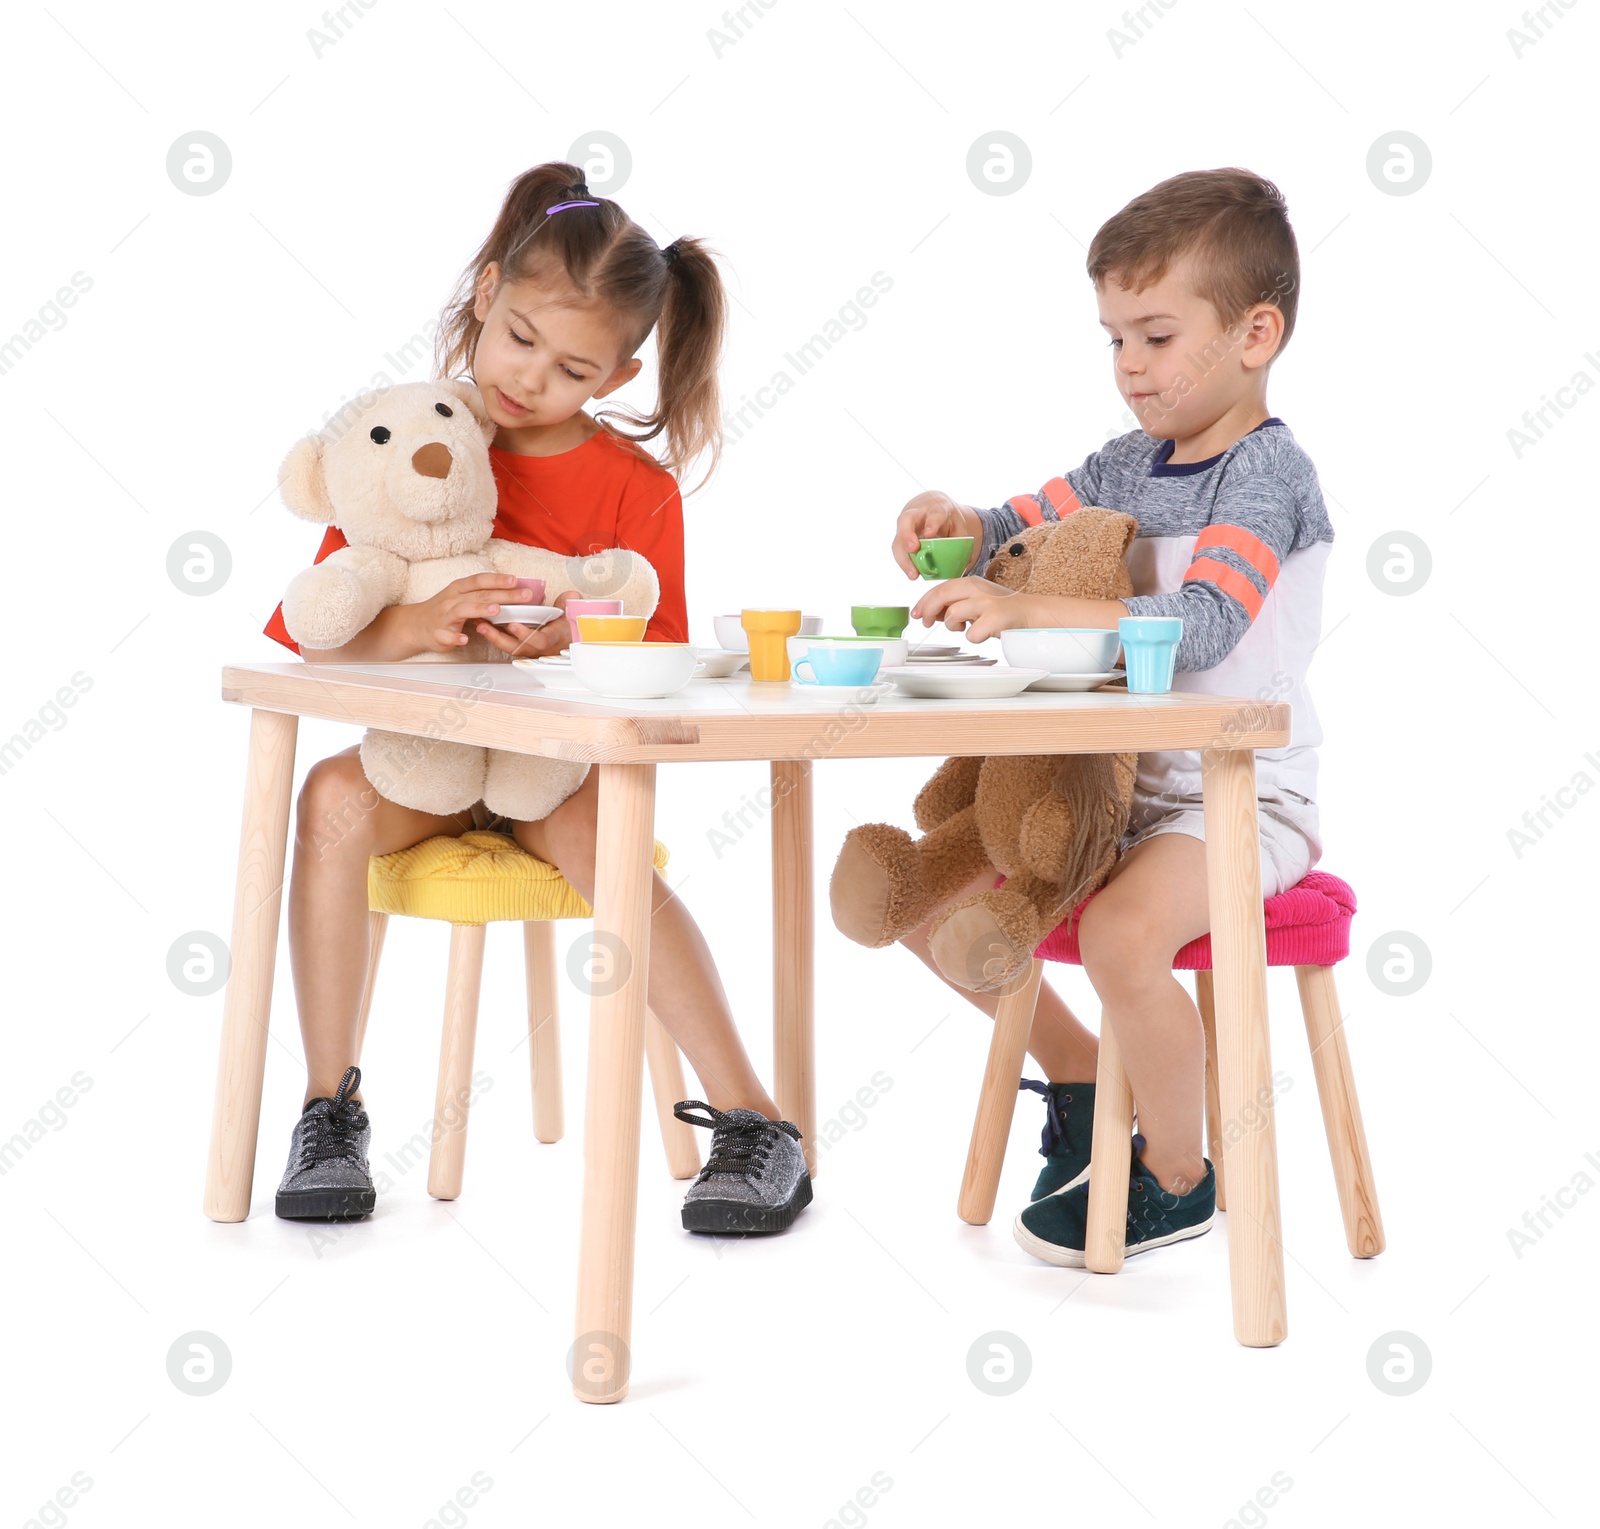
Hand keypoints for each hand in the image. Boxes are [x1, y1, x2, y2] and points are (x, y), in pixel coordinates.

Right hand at [403, 573, 528, 653]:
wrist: (415, 625)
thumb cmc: (445, 610)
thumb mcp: (462, 597)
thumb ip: (483, 594)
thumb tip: (513, 591)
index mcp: (459, 589)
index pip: (480, 581)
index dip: (498, 579)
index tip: (517, 580)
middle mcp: (452, 600)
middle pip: (479, 595)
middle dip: (503, 595)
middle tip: (524, 596)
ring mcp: (444, 616)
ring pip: (462, 610)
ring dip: (480, 609)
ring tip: (496, 610)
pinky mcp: (438, 634)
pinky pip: (446, 636)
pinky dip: (455, 638)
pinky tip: (465, 640)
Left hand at [475, 587, 576, 658]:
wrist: (568, 640)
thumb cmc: (568, 628)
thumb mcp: (572, 615)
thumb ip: (569, 604)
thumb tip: (571, 596)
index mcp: (552, 639)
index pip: (539, 641)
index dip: (525, 635)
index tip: (513, 625)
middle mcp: (538, 648)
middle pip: (517, 648)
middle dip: (499, 638)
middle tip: (485, 627)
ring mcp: (529, 649)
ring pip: (509, 648)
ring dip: (493, 637)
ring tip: (479, 625)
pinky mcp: (521, 647)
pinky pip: (507, 644)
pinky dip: (495, 636)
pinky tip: (482, 625)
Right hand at [893, 491, 980, 579]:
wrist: (930, 504)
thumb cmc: (946, 517)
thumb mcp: (957, 523)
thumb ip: (962, 539)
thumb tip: (967, 561)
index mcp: (936, 507)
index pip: (934, 513)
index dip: (931, 522)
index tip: (929, 533)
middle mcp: (917, 513)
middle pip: (906, 520)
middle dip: (907, 535)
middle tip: (913, 549)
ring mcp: (905, 524)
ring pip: (898, 538)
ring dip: (903, 557)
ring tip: (913, 575)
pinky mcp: (900, 536)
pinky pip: (898, 549)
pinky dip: (904, 562)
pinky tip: (912, 573)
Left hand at [912, 577, 1031, 643]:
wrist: (1030, 613)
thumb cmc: (1001, 609)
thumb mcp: (976, 599)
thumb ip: (955, 602)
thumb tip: (929, 612)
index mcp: (971, 582)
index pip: (939, 588)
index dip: (923, 602)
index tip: (916, 613)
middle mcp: (978, 589)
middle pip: (941, 596)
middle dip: (927, 611)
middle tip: (925, 623)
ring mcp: (986, 603)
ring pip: (952, 615)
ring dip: (952, 626)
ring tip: (963, 626)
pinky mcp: (995, 619)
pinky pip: (971, 634)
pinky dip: (973, 637)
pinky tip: (982, 633)